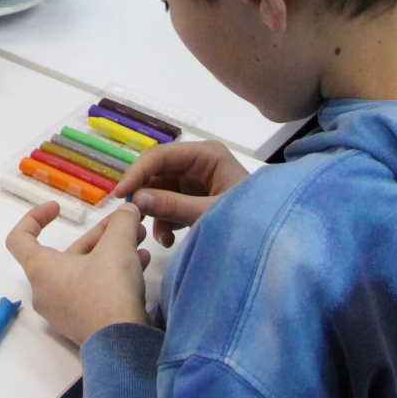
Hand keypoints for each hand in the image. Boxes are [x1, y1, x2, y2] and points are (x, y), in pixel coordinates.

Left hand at [6, 202, 151, 345]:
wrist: (123, 347)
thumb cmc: (109, 291)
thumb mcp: (117, 247)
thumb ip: (121, 222)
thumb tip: (128, 208)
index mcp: (41, 270)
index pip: (19, 239)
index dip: (34, 217)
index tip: (58, 207)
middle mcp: (46, 291)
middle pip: (66, 253)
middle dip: (98, 235)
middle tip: (124, 222)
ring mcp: (64, 310)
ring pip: (84, 271)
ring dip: (111, 252)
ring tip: (138, 239)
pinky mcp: (82, 323)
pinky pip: (92, 290)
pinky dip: (112, 273)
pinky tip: (141, 263)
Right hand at [113, 140, 249, 246]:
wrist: (275, 242)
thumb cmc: (251, 220)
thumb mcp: (209, 214)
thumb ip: (173, 206)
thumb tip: (137, 199)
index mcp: (206, 155)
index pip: (160, 155)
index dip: (138, 173)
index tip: (121, 195)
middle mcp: (198, 163)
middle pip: (157, 172)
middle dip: (145, 196)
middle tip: (132, 217)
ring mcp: (195, 181)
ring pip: (159, 191)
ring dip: (156, 214)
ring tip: (161, 237)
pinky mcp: (194, 198)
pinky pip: (168, 205)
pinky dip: (165, 222)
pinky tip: (169, 240)